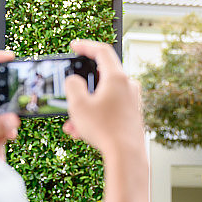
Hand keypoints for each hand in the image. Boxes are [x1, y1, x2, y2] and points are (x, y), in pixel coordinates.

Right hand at [61, 40, 144, 156]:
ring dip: (85, 107)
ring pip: (103, 97)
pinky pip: (109, 109)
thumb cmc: (105, 130)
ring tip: (72, 124)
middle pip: (101, 77)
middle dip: (81, 88)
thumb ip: (73, 86)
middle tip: (69, 95)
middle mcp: (128, 86)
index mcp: (117, 77)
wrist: (127, 156)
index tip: (74, 46)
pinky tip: (82, 132)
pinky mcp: (132, 115)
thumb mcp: (79, 105)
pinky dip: (95, 116)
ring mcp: (132, 101)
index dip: (86, 46)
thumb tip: (74, 81)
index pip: (102, 51)